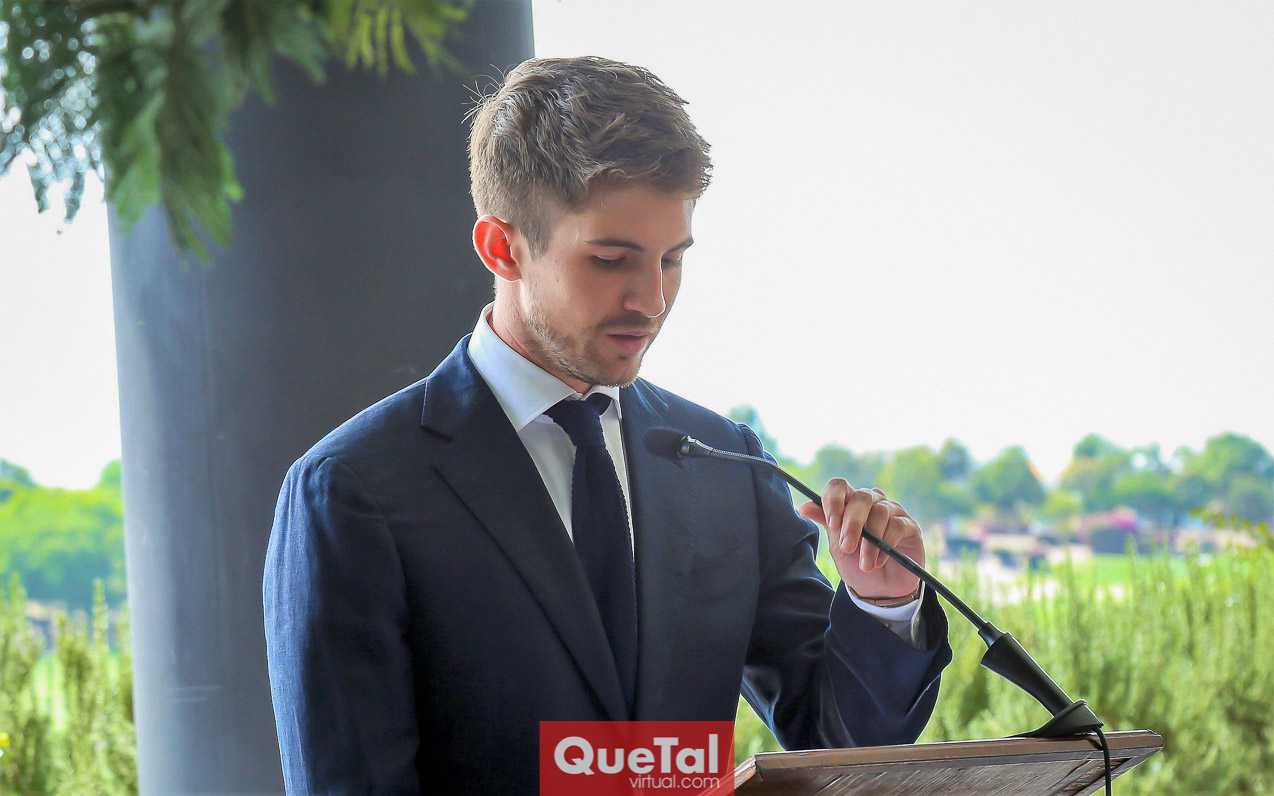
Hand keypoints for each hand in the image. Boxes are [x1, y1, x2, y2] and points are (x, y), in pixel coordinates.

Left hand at [798, 479, 923, 601]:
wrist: (880, 591)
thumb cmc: (856, 565)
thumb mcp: (837, 546)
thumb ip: (826, 523)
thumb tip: (804, 506)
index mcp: (850, 503)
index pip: (839, 486)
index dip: (834, 500)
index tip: (831, 523)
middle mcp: (872, 502)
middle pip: (861, 498)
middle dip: (852, 524)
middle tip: (847, 547)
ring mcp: (892, 511)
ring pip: (880, 513)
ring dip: (870, 542)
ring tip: (865, 564)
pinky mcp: (910, 526)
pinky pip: (897, 526)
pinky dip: (886, 544)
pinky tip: (879, 561)